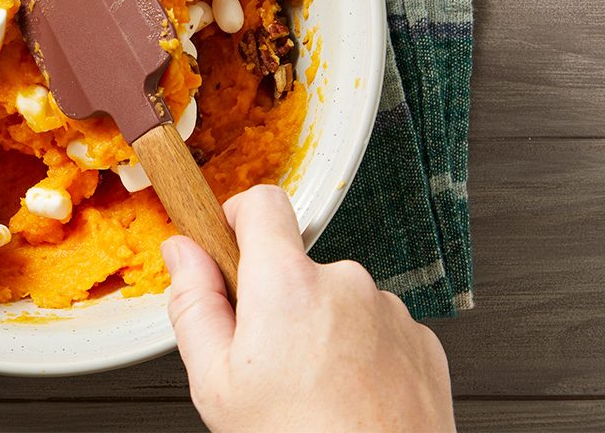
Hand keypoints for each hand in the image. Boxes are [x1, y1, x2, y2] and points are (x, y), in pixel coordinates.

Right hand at [162, 184, 453, 432]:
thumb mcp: (215, 382)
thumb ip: (193, 304)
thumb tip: (182, 253)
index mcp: (289, 284)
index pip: (262, 203)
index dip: (238, 219)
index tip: (229, 249)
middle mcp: (346, 283)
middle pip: (298, 267)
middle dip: (279, 302)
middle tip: (268, 365)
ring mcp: (390, 311)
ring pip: (339, 301)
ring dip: (323, 332)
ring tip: (314, 394)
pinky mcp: (422, 341)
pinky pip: (377, 329)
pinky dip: (361, 355)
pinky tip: (348, 399)